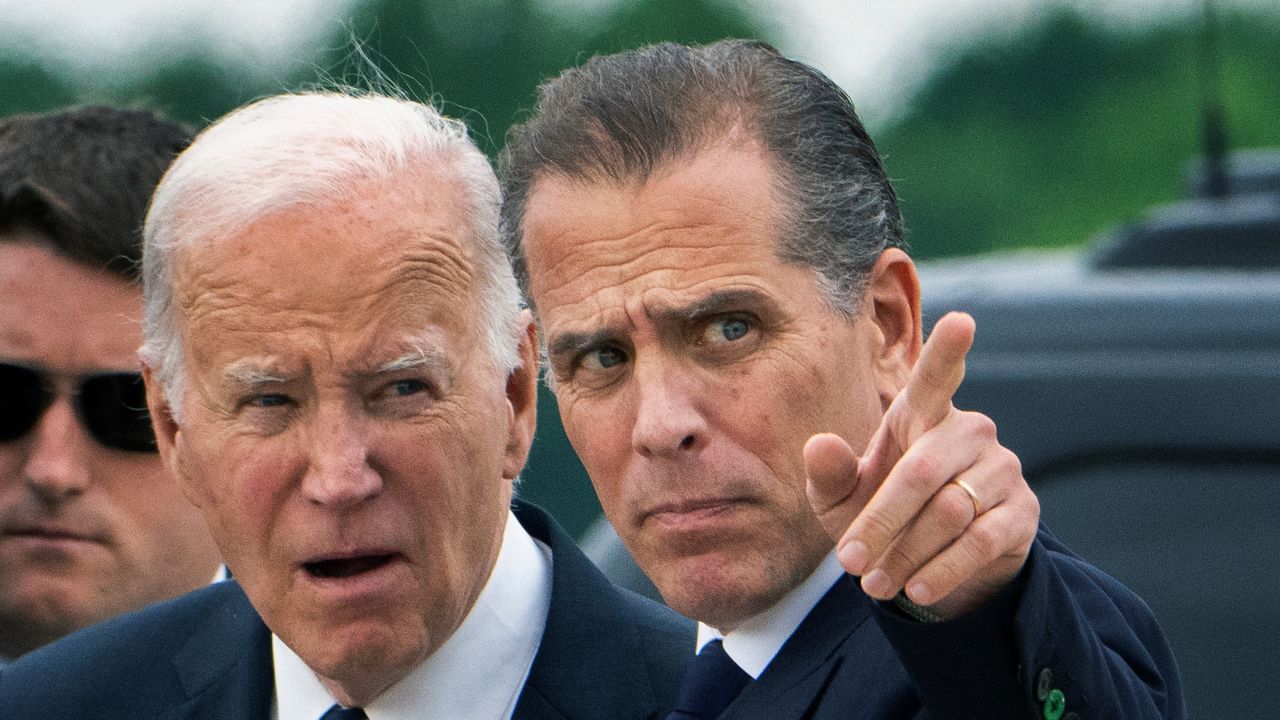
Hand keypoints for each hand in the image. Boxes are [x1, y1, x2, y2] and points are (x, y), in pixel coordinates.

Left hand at [804, 312, 1038, 618]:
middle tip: (848, 563)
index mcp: (922, 413)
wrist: (930, 563)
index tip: (962, 320)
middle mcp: (968, 431)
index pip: (937, 376)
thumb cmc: (879, 512)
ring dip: (906, 554)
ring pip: (950, 512)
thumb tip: (819, 445)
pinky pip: (981, 540)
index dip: (948, 350)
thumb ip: (828, 474)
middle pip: (920, 474)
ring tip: (875, 584)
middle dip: (879, 523)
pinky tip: (917, 589)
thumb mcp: (841, 499)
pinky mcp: (1022, 511)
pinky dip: (943, 570)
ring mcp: (1000, 469)